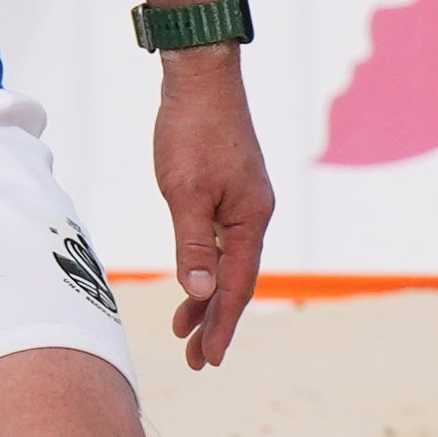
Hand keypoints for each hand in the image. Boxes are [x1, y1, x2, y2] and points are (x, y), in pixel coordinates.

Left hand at [148, 47, 274, 366]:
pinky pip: (222, 241)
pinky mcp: (230, 189)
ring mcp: (243, 202)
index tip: (209, 358)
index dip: (222, 324)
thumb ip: (194, 245)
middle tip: (196, 360)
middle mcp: (254, 214)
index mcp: (250, 219)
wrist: (201, 77)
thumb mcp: (185, 192)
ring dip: (208, 296)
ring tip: (184, 327)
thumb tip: (202, 292)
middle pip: (236, 280)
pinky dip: (207, 266)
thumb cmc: (192, 131)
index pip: (237, 286)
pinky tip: (194, 277)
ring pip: (228, 262)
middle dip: (215, 321)